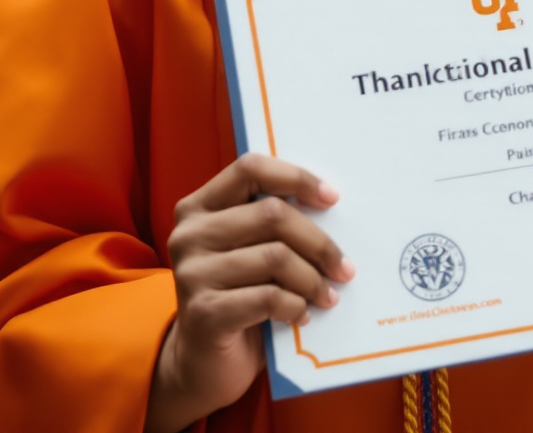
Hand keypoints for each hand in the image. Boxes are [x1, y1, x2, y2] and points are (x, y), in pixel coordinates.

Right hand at [146, 154, 351, 432]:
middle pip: (272, 214)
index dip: (295, 177)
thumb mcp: (248, 252)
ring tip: (327, 296)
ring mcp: (191, 273)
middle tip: (344, 268)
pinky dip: (295, 306)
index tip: (332, 198)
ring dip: (312, 280)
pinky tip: (301, 315)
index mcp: (198, 207)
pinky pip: (267, 298)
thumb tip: (331, 204)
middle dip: (319, 242)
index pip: (250, 169)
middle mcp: (189, 234)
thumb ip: (270, 226)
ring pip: (275, 257)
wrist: (202, 363)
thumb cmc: (237, 298)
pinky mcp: (202, 312)